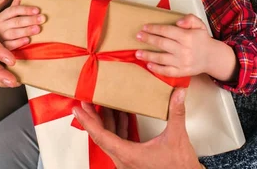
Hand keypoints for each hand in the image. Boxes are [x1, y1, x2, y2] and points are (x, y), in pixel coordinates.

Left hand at [73, 88, 201, 168]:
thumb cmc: (178, 166)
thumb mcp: (177, 137)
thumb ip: (176, 113)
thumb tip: (178, 94)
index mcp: (128, 154)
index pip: (101, 136)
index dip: (88, 121)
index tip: (78, 109)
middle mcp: (123, 159)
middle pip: (101, 136)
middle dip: (92, 117)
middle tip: (85, 101)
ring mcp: (127, 159)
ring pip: (110, 138)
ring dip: (106, 120)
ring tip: (101, 102)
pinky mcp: (133, 158)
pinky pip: (120, 140)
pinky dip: (118, 126)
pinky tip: (121, 114)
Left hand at [137, 14, 238, 81]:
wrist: (212, 58)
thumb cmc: (202, 40)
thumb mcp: (199, 25)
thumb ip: (190, 19)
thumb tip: (178, 22)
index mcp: (187, 37)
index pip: (167, 31)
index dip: (154, 28)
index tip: (145, 27)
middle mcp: (184, 50)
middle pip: (162, 43)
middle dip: (148, 39)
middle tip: (138, 36)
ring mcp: (182, 62)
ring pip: (161, 58)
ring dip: (148, 55)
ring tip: (137, 53)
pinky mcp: (182, 72)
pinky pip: (167, 71)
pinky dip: (156, 69)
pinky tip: (148, 65)